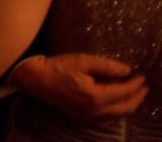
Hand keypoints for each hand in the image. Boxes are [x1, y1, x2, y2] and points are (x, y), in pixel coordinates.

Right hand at [12, 54, 147, 121]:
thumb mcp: (82, 61)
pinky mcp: (82, 119)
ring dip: (129, 105)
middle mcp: (94, 112)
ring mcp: (88, 118)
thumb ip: (107, 66)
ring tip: (135, 94)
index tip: (143, 76)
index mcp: (95, 97)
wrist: (35, 80)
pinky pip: (107, 118)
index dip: (135, 84)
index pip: (123, 92)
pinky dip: (118, 111)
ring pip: (118, 116)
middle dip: (137, 98)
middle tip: (144, 87)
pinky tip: (117, 102)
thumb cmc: (57, 67)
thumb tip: (127, 70)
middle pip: (125, 108)